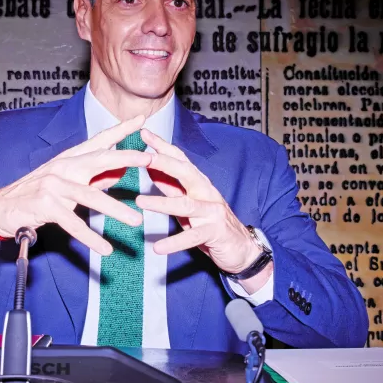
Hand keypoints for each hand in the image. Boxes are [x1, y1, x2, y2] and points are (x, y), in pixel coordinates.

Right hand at [0, 115, 152, 255]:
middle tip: (149, 159)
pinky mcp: (45, 206)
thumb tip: (119, 172)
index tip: (141, 120)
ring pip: (90, 196)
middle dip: (125, 158)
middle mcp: (62, 167)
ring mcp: (53, 185)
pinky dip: (90, 237)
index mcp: (69, 159)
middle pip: (98, 159)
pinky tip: (105, 248)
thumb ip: (92, 177)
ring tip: (136, 220)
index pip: (98, 141)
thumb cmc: (36, 194)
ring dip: (115, 209)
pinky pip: (72, 223)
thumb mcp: (65, 181)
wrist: (0, 208)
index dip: (120, 130)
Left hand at [134, 128, 264, 275]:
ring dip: (162, 203)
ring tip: (140, 202)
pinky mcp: (216, 233)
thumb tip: (152, 170)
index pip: (180, 160)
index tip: (144, 133)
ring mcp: (212, 212)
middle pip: (186, 173)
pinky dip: (174, 243)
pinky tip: (158, 247)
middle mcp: (207, 194)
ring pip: (186, 204)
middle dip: (164, 163)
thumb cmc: (212, 225)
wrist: (242, 249)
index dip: (163, 146)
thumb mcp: (189, 205)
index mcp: (199, 185)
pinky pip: (192, 237)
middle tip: (143, 157)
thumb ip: (172, 189)